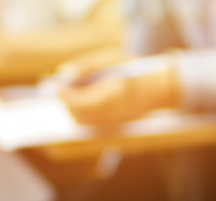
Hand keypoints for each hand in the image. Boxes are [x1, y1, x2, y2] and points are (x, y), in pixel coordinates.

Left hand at [57, 57, 179, 124]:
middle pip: (76, 114)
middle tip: (59, 86)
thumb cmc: (136, 69)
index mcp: (112, 95)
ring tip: (71, 92)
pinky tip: (82, 100)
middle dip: (65, 101)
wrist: (161, 89)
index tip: (55, 82)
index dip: (62, 93)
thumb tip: (62, 74)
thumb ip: (85, 65)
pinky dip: (81, 113)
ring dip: (72, 107)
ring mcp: (113, 123)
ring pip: (81, 121)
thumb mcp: (111, 58)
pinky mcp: (113, 126)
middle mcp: (112, 114)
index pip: (78, 102)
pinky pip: (90, 124)